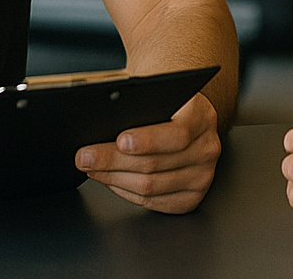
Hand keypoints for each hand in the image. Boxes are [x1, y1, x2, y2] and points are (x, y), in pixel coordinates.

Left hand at [76, 92, 220, 212]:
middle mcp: (207, 147)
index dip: (147, 140)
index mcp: (201, 116)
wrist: (184, 114)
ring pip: (150, 186)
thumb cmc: (164, 102)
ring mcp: (202, 175)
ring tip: (92, 168)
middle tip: (85, 157)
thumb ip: (137, 103)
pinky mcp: (192, 196)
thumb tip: (100, 121)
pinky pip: (153, 201)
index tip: (119, 140)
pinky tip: (110, 180)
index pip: (177, 134)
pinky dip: (126, 192)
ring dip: (114, 179)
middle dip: (113, 161)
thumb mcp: (156, 92)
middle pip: (155, 164)